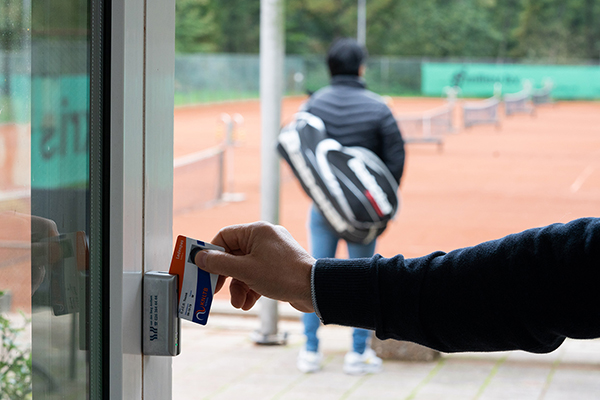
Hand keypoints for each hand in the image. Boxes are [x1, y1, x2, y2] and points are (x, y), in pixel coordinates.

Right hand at [194, 221, 314, 312]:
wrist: (314, 289)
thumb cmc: (282, 275)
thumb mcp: (245, 270)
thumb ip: (219, 263)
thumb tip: (200, 257)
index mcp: (256, 231)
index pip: (225, 236)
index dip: (212, 253)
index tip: (202, 269)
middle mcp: (265, 238)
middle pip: (234, 255)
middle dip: (226, 277)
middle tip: (214, 290)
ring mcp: (273, 253)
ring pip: (245, 268)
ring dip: (238, 287)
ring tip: (238, 303)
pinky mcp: (279, 267)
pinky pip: (258, 275)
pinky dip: (251, 289)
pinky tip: (249, 303)